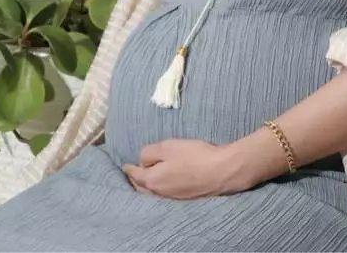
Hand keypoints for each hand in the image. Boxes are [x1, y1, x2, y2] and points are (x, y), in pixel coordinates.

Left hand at [123, 138, 247, 199]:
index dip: (129, 168)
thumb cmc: (194, 156)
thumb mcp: (168, 146)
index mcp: (152, 180)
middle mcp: (159, 194)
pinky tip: (164, 184)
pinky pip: (164, 196)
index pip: (134, 174)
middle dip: (135, 180)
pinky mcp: (184, 199)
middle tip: (132, 173)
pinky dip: (159, 190)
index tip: (125, 165)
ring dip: (146, 187)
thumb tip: (142, 160)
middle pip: (141, 188)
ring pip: (152, 194)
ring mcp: (172, 199)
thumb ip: (150, 152)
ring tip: (145, 179)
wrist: (221, 171)